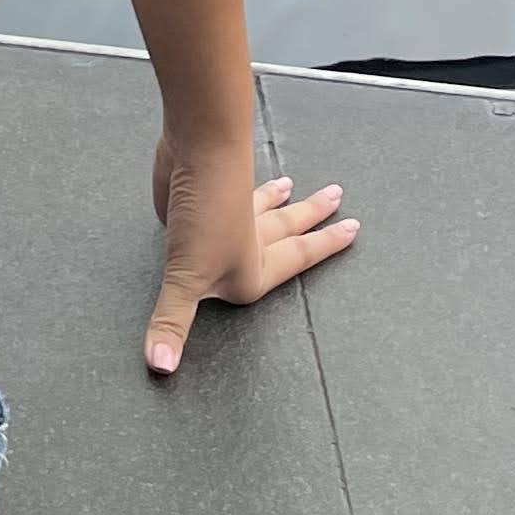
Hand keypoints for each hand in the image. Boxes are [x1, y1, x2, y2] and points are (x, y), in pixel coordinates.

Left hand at [143, 124, 356, 377]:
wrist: (198, 146)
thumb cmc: (205, 214)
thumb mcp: (186, 277)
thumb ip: (173, 322)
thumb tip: (161, 367)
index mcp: (253, 266)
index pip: (299, 258)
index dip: (326, 246)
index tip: (354, 228)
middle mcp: (248, 238)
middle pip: (288, 227)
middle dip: (312, 217)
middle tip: (339, 196)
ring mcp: (229, 209)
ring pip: (261, 204)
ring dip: (277, 198)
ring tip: (291, 186)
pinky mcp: (206, 189)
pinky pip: (233, 191)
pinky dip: (243, 188)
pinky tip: (240, 183)